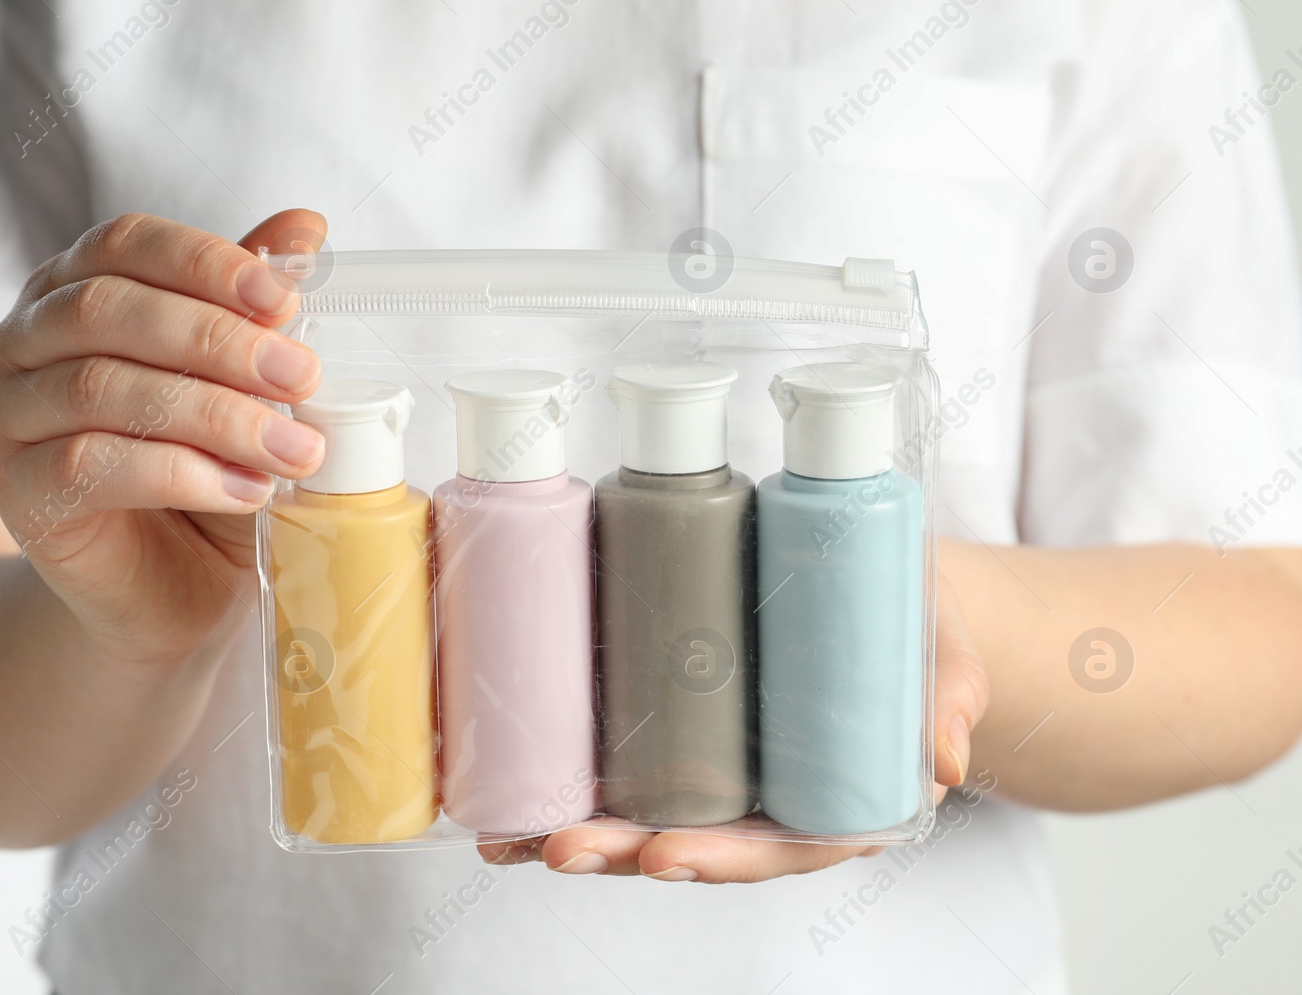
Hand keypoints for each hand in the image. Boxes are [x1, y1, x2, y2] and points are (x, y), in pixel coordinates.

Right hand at [0, 210, 326, 663]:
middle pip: (108, 310)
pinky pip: (89, 464)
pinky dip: (181, 472)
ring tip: (294, 449)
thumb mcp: (243, 384)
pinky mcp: (16, 496)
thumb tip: (306, 226)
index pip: (126, 243)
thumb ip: (254, 306)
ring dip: (214, 414)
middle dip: (218, 340)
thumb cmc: (206, 471)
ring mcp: (3, 419)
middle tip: (303, 377)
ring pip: (101, 388)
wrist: (173, 592)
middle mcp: (20, 344)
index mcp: (71, 290)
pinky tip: (246, 490)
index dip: (206, 262)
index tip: (286, 299)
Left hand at [479, 580, 989, 881]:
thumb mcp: (951, 661)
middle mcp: (764, 802)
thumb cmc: (919, 635)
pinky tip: (502, 795)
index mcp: (831, 806)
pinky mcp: (674, 729)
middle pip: (690, 844)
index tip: (667, 857)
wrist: (887, 594)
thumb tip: (948, 758)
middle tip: (563, 849)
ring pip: (640, 818)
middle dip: (621, 853)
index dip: (720, 860)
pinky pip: (618, 769)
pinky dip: (561, 786)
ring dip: (574, 833)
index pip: (775, 850)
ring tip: (508, 838)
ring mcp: (714, 770)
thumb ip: (951, 702)